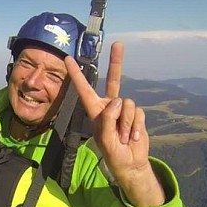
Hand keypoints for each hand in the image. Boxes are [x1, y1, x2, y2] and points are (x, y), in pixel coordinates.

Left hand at [64, 42, 164, 206]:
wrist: (130, 163)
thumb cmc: (113, 153)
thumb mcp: (105, 139)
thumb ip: (108, 119)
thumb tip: (118, 100)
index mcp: (95, 110)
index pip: (84, 89)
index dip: (76, 75)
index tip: (68, 59)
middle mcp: (109, 106)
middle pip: (113, 79)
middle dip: (116, 62)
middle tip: (118, 43)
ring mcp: (123, 109)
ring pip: (127, 104)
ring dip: (126, 124)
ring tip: (122, 138)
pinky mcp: (136, 114)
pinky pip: (138, 113)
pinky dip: (136, 126)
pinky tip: (133, 137)